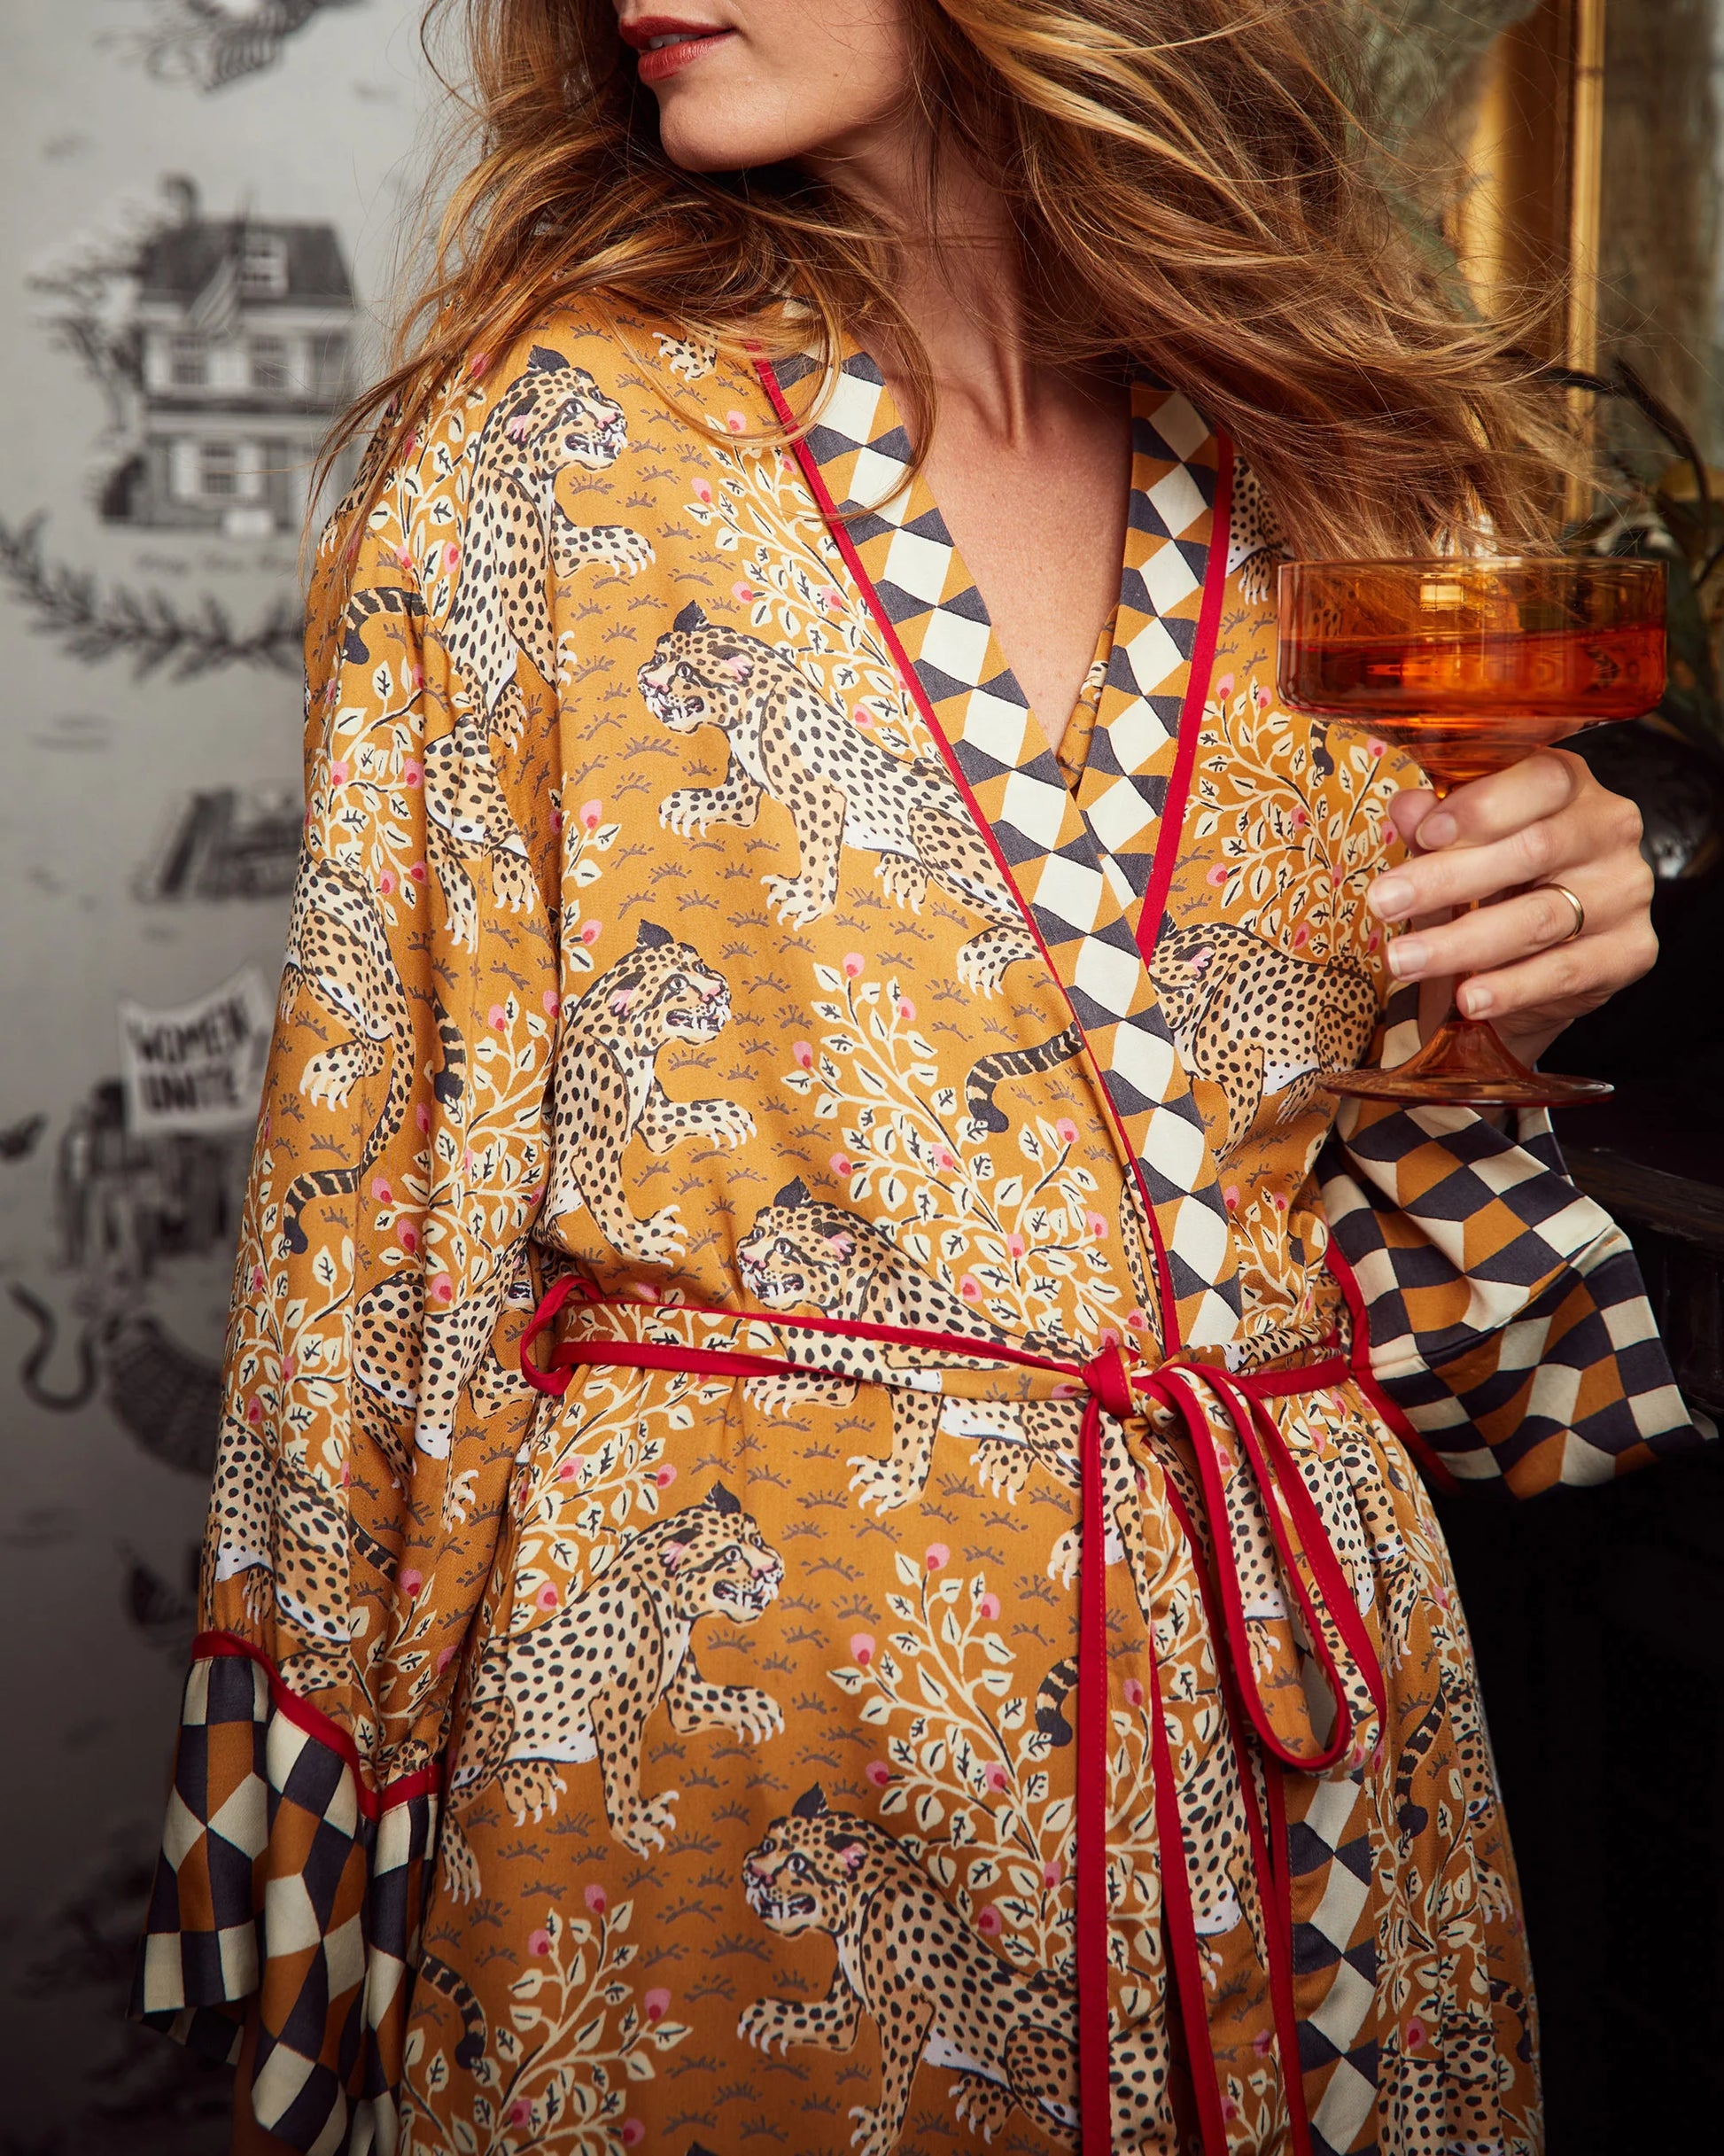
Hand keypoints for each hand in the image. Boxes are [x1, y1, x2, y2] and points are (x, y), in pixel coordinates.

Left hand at [1366, 748, 1656, 1068]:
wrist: (1531, 964)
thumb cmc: (1493, 886)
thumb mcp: (1456, 851)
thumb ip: (1434, 827)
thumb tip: (1406, 807)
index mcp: (1570, 787)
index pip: (1542, 780)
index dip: (1481, 807)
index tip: (1423, 835)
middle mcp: (1609, 830)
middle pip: (1533, 850)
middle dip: (1448, 879)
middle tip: (1383, 903)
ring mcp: (1625, 892)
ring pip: (1540, 917)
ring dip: (1462, 943)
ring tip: (1404, 960)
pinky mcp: (1631, 951)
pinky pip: (1564, 972)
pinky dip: (1510, 988)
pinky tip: (1468, 998)